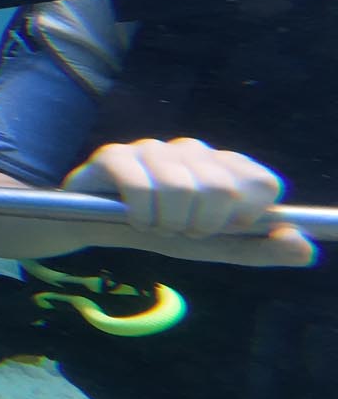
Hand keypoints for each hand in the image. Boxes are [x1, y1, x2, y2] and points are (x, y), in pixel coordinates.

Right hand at [65, 137, 316, 266]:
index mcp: (223, 166)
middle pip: (221, 189)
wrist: (94, 227)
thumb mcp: (216, 247)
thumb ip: (263, 249)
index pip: (261, 182)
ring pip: (180, 189)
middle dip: (201, 225)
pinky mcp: (114, 154)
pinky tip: (133, 219)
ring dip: (167, 224)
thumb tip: (305, 245)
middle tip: (182, 230)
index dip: (246, 215)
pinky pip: (142, 188)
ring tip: (156, 225)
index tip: (224, 227)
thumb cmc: (162, 231)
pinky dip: (142, 218)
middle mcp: (192, 149)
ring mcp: (152, 148)